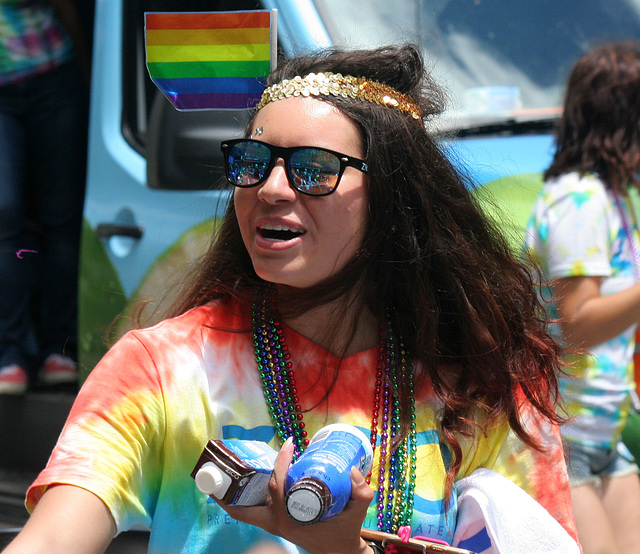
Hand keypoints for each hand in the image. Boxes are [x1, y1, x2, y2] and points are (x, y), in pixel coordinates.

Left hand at [216, 438, 374, 553]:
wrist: (341, 551)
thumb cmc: (345, 531)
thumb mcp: (358, 512)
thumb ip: (362, 492)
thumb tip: (353, 470)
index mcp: (291, 521)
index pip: (277, 489)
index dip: (280, 465)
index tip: (289, 444)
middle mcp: (277, 524)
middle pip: (243, 510)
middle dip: (228, 493)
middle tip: (222, 469)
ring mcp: (274, 525)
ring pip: (244, 512)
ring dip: (234, 495)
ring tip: (227, 471)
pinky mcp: (276, 523)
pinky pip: (253, 511)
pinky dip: (246, 498)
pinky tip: (248, 479)